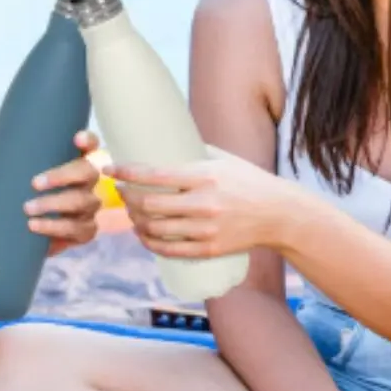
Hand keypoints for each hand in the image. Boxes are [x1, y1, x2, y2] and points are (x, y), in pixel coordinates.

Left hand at [0, 127, 103, 256]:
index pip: (89, 144)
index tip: (75, 139)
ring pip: (85, 202)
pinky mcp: (84, 231)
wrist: (5, 232)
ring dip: (56, 206)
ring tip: (28, 210)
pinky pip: (82, 230)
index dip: (88, 140)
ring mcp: (87, 206)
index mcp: (68, 159)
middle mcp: (84, 181)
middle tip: (33, 184)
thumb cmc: (7, 192)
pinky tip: (37, 228)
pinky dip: (58, 229)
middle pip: (88, 172)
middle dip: (62, 176)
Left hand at [104, 146, 306, 258]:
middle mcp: (204, 203)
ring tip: (131, 212)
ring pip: (156, 229)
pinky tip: (143, 235)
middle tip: (121, 192)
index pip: (155, 174)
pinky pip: (170, 250)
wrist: (279, 214)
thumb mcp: (224, 159)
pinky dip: (150, 243)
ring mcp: (206, 229)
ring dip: (136, 221)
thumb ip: (195, 152)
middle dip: (128, 198)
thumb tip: (164, 140)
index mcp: (205, 176)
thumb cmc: (249, 181)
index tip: (110, 168)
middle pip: (150, 205)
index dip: (127, 172)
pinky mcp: (209, 249)